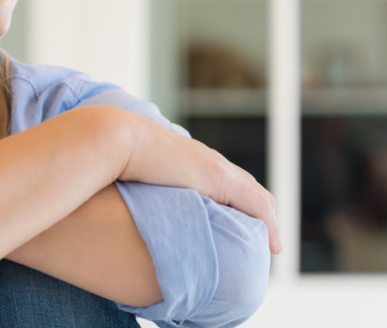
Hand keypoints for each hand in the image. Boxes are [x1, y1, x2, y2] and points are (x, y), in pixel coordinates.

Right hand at [117, 111, 281, 254]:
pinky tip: (273, 246)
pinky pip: (257, 206)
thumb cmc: (114, 157)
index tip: (235, 224)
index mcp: (189, 158)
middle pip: (248, 187)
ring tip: (270, 245)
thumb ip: (139, 186)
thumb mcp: (132, 175)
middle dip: (258, 213)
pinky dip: (269, 225)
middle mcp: (208, 160)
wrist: (116, 139)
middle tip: (260, 240)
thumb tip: (124, 209)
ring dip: (266, 221)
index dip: (234, 202)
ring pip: (257, 196)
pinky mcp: (220, 179)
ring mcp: (216, 168)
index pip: (223, 179)